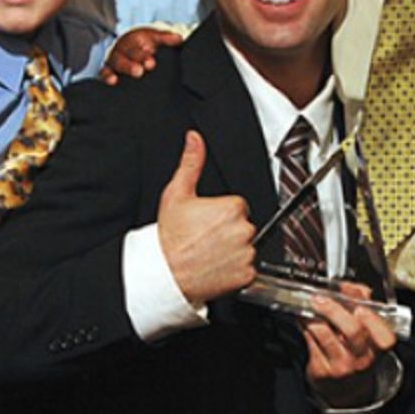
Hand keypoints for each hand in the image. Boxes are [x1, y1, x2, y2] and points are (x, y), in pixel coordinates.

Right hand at [103, 27, 185, 84]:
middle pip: (124, 57)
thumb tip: (178, 38)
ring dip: (117, 72)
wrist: (134, 45)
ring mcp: (115, 61)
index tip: (151, 62)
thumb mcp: (156, 38)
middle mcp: (122, 50)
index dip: (143, 55)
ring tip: (118, 79)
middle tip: (139, 71)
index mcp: (134, 40)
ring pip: (114, 65)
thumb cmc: (146, 43)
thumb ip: (167, 39)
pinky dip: (106, 77)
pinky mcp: (109, 70)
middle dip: (130, 65)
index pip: (137, 47)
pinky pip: (104, 73)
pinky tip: (111, 82)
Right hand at [155, 131, 254, 303]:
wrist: (165, 273)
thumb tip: (195, 139)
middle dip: (230, 230)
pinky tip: (217, 266)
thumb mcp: (177, 194)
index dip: (221, 213)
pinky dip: (237, 270)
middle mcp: (244, 230)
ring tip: (210, 252)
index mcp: (232, 208)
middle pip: (244, 225)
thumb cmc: (170, 236)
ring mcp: (246, 254)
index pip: (238, 206)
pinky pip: (249, 269)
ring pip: (247, 247)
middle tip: (206, 237)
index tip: (206, 221)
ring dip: (234, 250)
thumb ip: (191, 163)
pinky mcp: (247, 274)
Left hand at [301, 282, 397, 408]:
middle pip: (353, 331)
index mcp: (379, 348)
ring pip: (326, 335)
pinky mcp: (322, 371)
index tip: (357, 303)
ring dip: (314, 316)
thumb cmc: (357, 354)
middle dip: (334, 309)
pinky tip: (303, 318)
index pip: (383, 334)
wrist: (346, 389)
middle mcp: (363, 359)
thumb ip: (363, 306)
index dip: (371, 316)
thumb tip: (351, 287)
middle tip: (320, 298)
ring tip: (309, 305)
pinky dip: (304, 326)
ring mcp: (342, 367)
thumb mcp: (368, 335)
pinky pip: (310, 342)